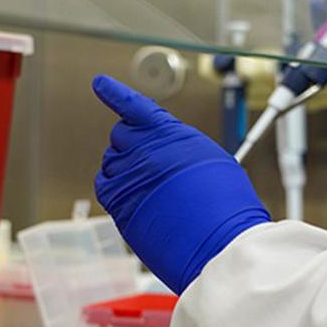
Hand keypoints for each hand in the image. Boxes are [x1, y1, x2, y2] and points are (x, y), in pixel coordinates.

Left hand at [93, 75, 269, 294]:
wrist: (218, 242)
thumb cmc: (226, 208)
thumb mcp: (214, 161)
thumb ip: (182, 148)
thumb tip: (167, 151)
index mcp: (174, 135)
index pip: (136, 107)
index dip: (114, 93)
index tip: (100, 84)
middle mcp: (148, 150)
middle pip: (122, 135)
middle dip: (132, 145)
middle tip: (152, 167)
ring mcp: (131, 175)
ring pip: (112, 160)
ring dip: (125, 168)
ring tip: (151, 190)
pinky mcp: (119, 202)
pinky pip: (104, 184)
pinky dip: (113, 187)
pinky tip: (131, 196)